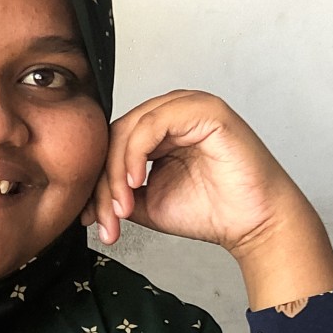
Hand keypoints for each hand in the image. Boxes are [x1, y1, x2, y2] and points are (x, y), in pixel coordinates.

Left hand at [81, 90, 332, 308]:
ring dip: (116, 173)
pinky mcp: (205, 110)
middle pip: (115, 137)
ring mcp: (188, 106)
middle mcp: (171, 113)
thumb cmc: (208, 211)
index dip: (95, 180)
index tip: (89, 217)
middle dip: (103, 182)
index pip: (110, 145)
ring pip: (128, 130)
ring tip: (121, 207)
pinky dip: (135, 154)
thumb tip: (82, 197)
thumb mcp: (144, 202)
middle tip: (104, 218)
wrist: (251, 225)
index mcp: (157, 129)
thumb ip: (114, 191)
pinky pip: (153, 124)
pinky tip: (135, 182)